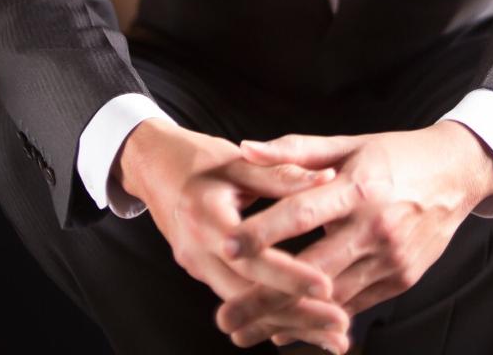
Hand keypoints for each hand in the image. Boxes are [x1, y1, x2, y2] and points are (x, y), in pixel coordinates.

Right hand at [113, 118, 343, 321]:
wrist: (151, 164)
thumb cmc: (197, 157)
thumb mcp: (238, 160)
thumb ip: (280, 173)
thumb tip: (327, 178)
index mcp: (208, 220)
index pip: (253, 258)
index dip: (290, 275)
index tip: (327, 287)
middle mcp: (198, 252)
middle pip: (250, 297)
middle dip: (297, 315)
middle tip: (341, 328)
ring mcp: (197, 267)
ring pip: (245, 306)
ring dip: (289, 322)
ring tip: (334, 335)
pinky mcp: (203, 272)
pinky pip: (238, 299)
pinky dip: (270, 313)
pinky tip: (304, 321)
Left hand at [214, 122, 492, 350]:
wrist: (457, 174)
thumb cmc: (394, 155)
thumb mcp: (348, 143)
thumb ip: (295, 151)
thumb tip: (247, 149)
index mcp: (358, 187)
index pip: (303, 212)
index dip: (264, 231)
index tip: (227, 246)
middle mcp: (374, 228)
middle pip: (312, 271)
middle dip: (265, 297)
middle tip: (224, 318)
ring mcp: (390, 259)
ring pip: (331, 300)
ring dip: (286, 320)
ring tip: (245, 332)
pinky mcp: (401, 280)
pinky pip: (354, 307)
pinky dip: (320, 323)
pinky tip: (288, 330)